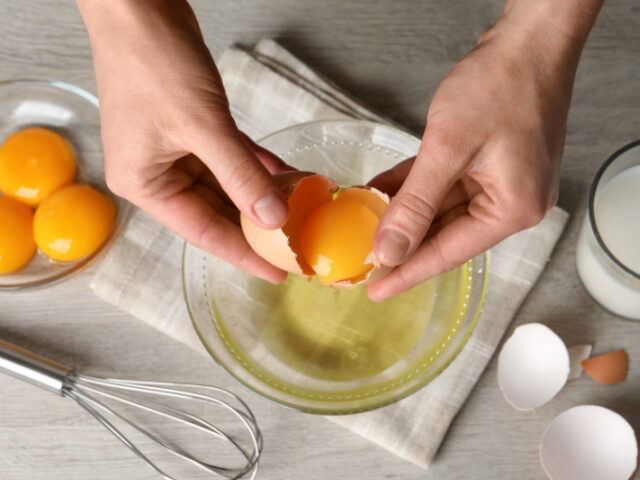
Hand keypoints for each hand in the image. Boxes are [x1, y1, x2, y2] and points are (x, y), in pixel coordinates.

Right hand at [77, 0, 290, 282]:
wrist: (137, 5)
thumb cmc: (150, 61)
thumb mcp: (201, 125)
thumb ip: (241, 174)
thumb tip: (273, 217)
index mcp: (146, 184)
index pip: (204, 232)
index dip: (244, 253)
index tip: (278, 271)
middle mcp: (157, 173)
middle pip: (217, 211)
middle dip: (258, 224)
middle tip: (298, 243)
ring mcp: (175, 150)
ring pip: (227, 185)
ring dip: (262, 193)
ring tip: (302, 209)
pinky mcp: (192, 128)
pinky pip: (231, 158)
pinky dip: (257, 166)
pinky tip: (286, 175)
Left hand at [367, 0, 602, 300]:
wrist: (527, 41)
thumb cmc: (502, 86)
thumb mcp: (448, 149)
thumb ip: (415, 205)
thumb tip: (390, 249)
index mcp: (511, 209)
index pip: (448, 253)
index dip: (408, 272)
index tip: (376, 289)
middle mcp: (510, 202)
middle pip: (445, 234)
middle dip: (402, 242)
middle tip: (363, 259)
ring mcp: (499, 181)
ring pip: (440, 208)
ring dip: (402, 212)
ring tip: (365, 224)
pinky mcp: (487, 162)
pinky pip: (443, 184)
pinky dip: (413, 187)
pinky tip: (381, 191)